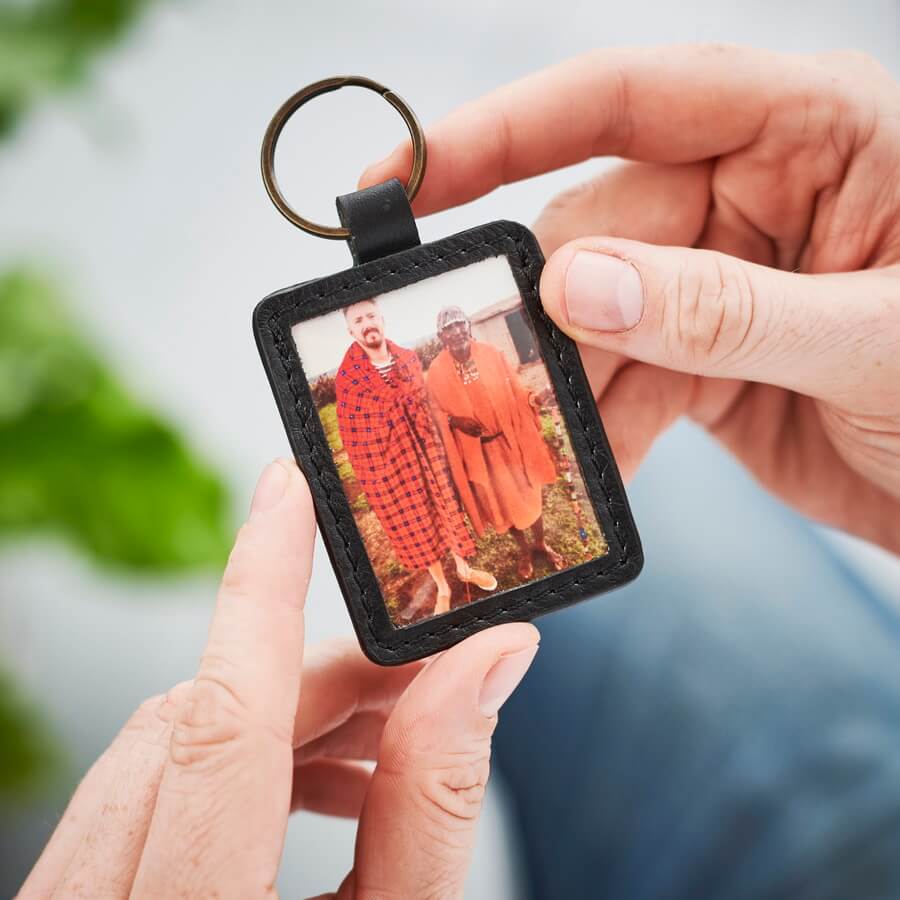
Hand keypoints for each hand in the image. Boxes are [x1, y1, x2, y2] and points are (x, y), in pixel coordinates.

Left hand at [18, 460, 538, 898]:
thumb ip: (439, 799)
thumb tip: (491, 659)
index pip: (225, 712)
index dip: (259, 583)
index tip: (288, 488)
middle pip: (204, 718)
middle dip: (322, 673)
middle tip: (428, 664)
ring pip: (166, 744)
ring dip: (284, 717)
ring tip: (390, 743)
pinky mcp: (76, 899)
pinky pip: (144, 791)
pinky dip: (235, 762)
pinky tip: (322, 792)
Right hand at [363, 45, 899, 553]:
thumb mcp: (877, 340)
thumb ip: (725, 309)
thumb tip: (574, 287)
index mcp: (806, 131)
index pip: (625, 99)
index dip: (502, 132)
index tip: (406, 179)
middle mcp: (749, 193)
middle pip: (594, 231)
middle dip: (539, 314)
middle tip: (484, 383)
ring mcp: (719, 280)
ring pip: (594, 320)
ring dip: (560, 387)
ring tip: (530, 448)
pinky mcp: (707, 359)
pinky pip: (623, 382)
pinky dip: (596, 430)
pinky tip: (581, 470)